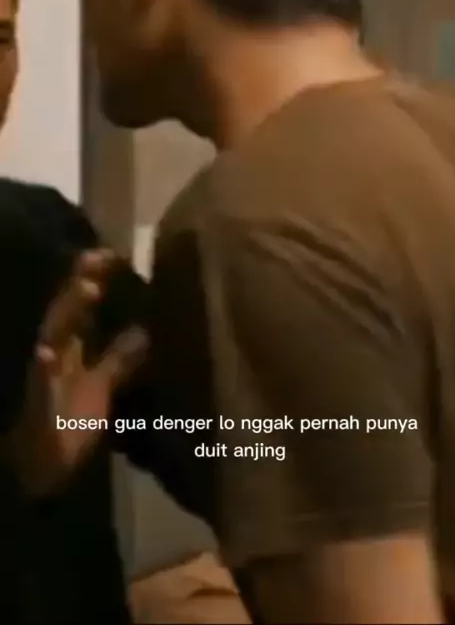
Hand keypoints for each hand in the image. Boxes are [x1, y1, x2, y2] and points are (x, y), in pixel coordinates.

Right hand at [3, 250, 146, 496]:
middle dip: (80, 282)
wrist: (38, 474)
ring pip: (53, 337)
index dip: (95, 278)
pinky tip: (45, 351)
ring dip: (68, 313)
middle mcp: (54, 356)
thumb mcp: (101, 386)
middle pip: (66, 312)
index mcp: (69, 349)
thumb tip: (142, 331)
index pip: (82, 306)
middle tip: (99, 255)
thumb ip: (118, 359)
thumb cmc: (68, 425)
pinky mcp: (39, 406)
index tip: (115, 254)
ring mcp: (44, 379)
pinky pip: (40, 385)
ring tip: (87, 287)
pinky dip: (43, 367)